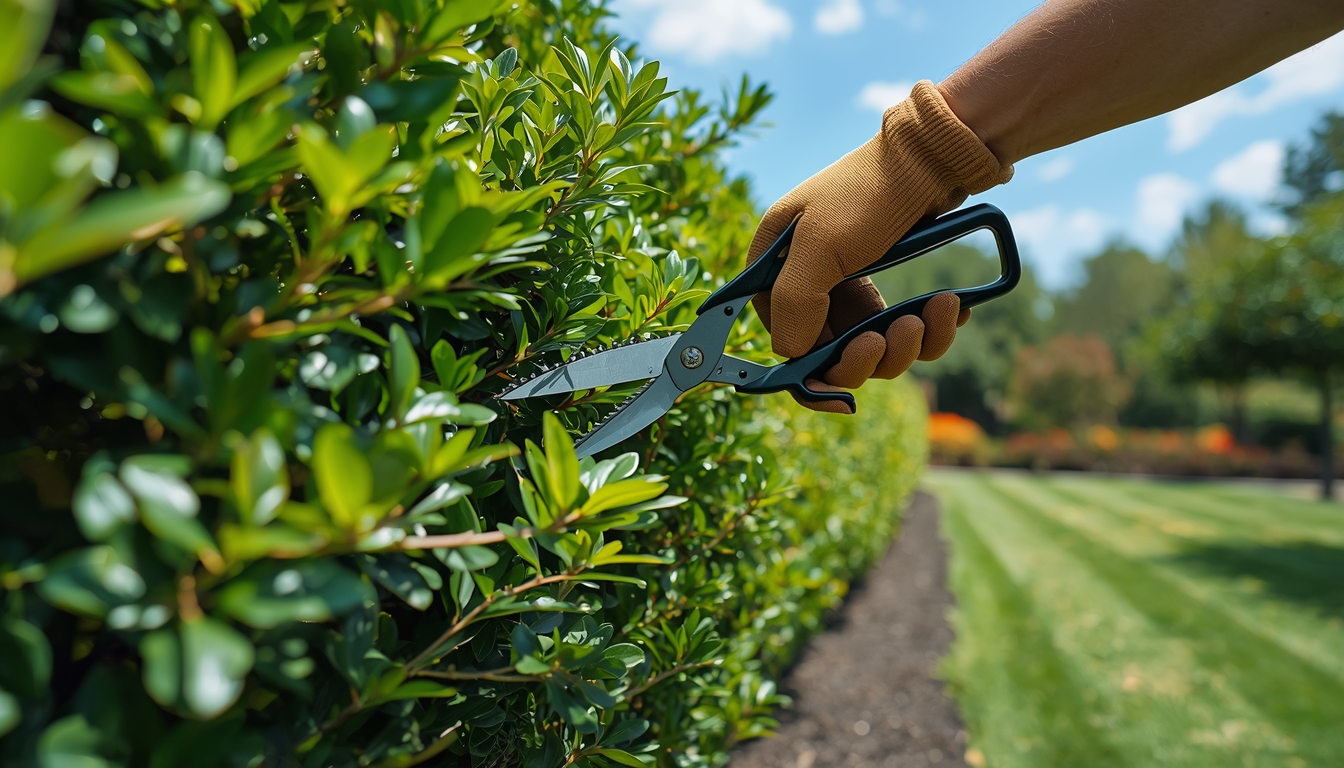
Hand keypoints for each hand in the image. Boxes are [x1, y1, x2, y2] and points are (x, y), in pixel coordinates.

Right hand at [747, 81, 1010, 412]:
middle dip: (865, 356)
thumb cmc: (871, 192)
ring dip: (905, 343)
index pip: (778, 337)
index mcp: (776, 265)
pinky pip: (904, 332)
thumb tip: (790, 355)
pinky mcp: (888, 287)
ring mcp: (849, 286)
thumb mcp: (821, 245)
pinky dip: (931, 329)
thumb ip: (794, 303)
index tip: (838, 390)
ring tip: (933, 310)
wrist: (938, 156)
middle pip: (828, 354)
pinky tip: (949, 306)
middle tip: (890, 338)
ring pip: (871, 349)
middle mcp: (809, 280)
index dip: (806, 371)